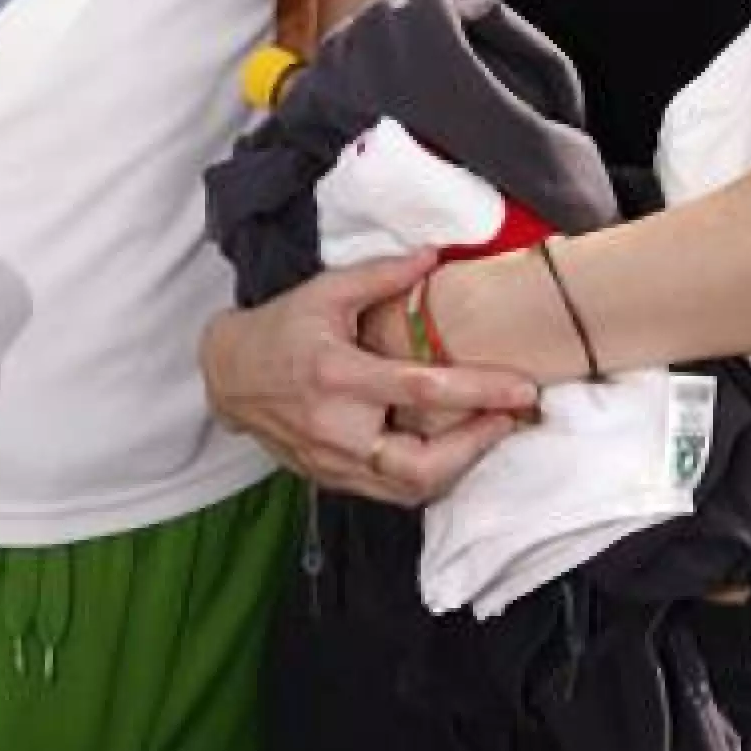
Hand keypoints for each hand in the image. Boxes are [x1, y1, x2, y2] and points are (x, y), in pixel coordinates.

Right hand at [200, 253, 537, 507]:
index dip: (479, 391)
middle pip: (421, 464)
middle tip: (510, 418)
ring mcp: (334, 462)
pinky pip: (392, 494)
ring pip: (411, 488)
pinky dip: (430, 477)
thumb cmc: (280, 328)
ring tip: (489, 432)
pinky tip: (451, 451)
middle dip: (476, 447)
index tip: (521, 387)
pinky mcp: (333, 480)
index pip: (422, 389)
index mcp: (338, 374)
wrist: (229, 376)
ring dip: (459, 466)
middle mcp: (337, 428)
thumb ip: (382, 274)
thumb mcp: (325, 290)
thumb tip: (434, 256)